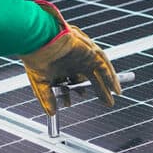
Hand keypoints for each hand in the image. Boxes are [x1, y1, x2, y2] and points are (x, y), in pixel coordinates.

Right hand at [19, 1, 120, 115]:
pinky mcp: (90, 51)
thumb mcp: (41, 83)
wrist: (38, 39)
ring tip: (112, 97)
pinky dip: (110, 76)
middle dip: (99, 90)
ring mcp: (83, 55)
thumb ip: (47, 98)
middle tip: (107, 103)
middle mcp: (75, 59)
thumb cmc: (36, 56)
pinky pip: (104, 65)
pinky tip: (115, 89)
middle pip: (90, 77)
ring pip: (99, 71)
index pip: (72, 80)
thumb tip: (51, 113)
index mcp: (63, 65)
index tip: (70, 103)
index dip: (73, 93)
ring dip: (106, 85)